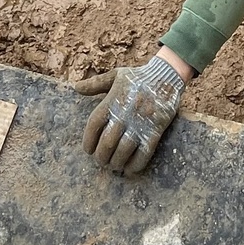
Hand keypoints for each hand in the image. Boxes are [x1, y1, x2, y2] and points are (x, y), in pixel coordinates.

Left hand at [76, 51, 188, 174]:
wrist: (166, 76)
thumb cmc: (139, 76)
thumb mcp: (116, 75)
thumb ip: (95, 84)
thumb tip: (76, 87)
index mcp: (112, 101)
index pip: (94, 126)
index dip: (88, 141)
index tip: (88, 150)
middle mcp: (124, 114)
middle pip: (107, 142)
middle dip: (102, 156)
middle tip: (102, 161)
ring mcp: (140, 123)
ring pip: (123, 150)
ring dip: (116, 162)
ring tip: (114, 166)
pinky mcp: (155, 130)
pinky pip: (144, 153)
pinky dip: (135, 164)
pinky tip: (130, 169)